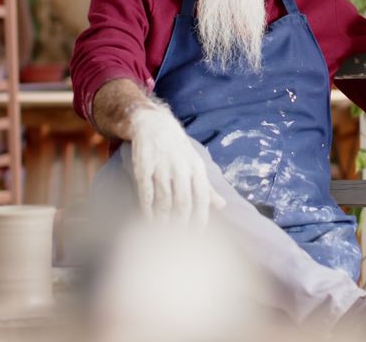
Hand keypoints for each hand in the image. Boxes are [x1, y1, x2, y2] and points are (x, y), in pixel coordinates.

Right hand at [127, 104, 225, 225]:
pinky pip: (145, 193)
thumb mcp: (196, 164)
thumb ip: (207, 187)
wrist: (154, 125)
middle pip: (183, 203)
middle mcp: (180, 169)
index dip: (200, 219)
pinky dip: (146, 209)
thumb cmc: (178, 150)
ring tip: (161, 235)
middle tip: (177, 241)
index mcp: (196, 169)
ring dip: (163, 221)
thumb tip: (222, 206)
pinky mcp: (143, 167)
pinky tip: (147, 219)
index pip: (202, 199)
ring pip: (164, 201)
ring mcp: (161, 168)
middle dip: (181, 225)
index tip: (197, 236)